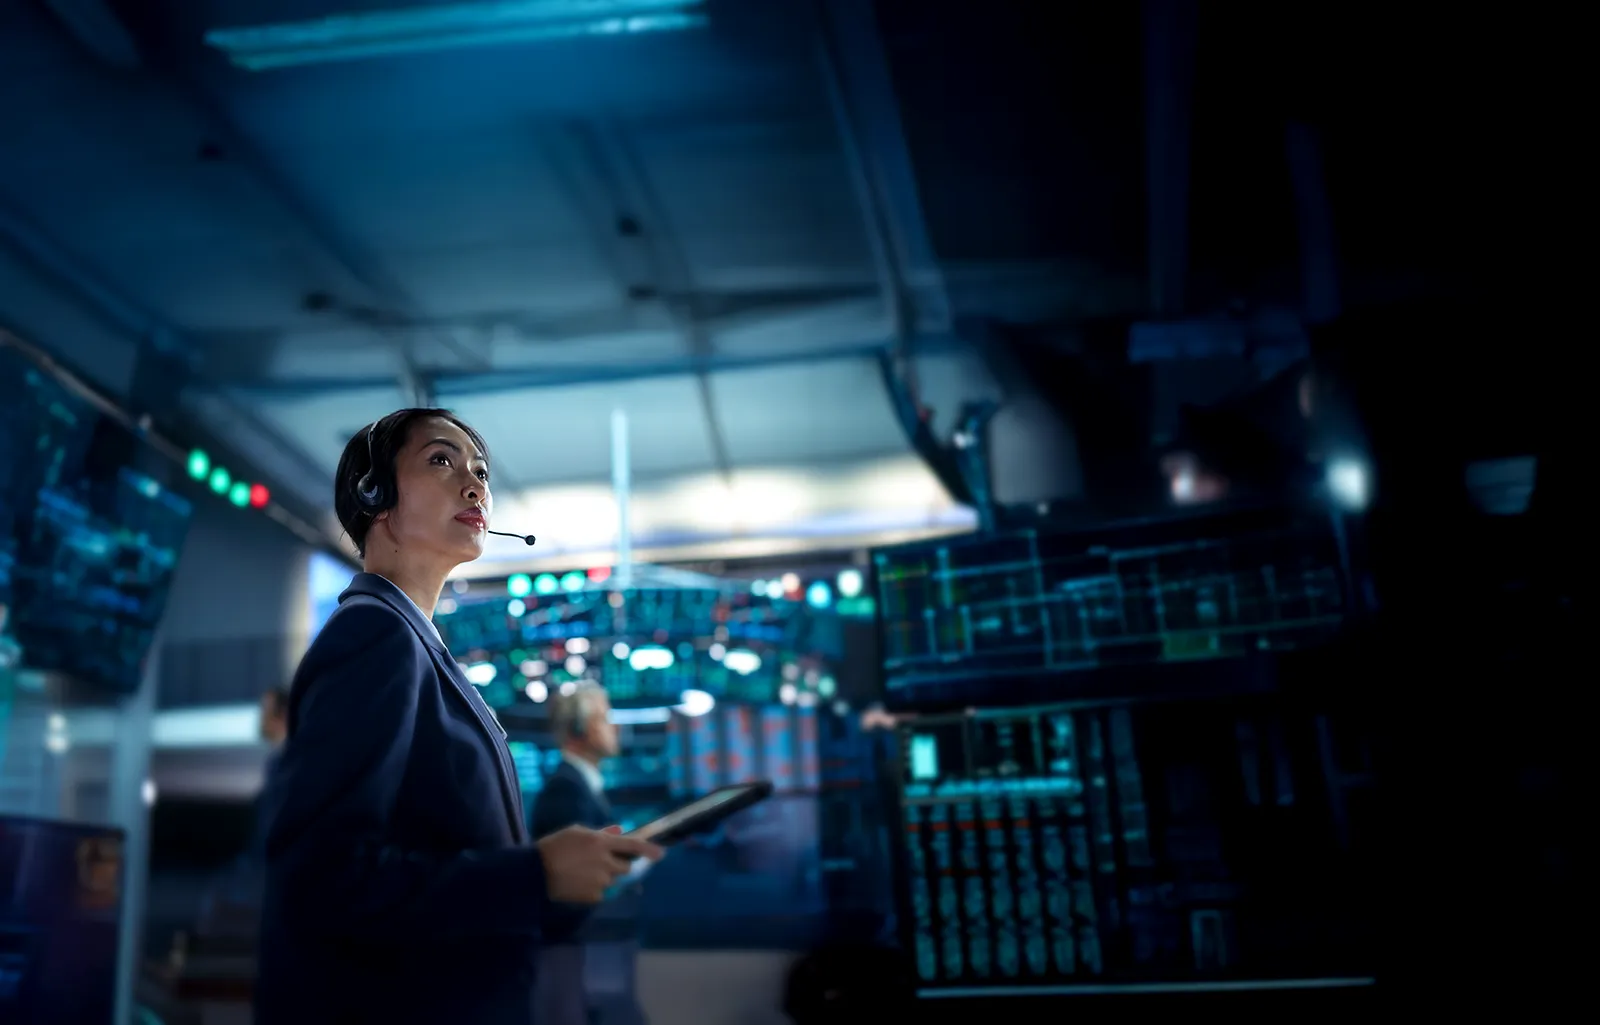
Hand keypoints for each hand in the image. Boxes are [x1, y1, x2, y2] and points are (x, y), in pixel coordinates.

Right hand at [536, 825, 663, 903]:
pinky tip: (578, 883)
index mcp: (601, 843)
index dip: (649, 849)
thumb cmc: (555, 846)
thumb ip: (602, 833)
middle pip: (625, 866)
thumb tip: (619, 831)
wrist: (536, 872)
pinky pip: (602, 892)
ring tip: (582, 872)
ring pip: (613, 880)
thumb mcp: (577, 832)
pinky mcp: (593, 896)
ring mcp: (600, 881)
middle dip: (618, 865)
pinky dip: (594, 888)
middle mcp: (605, 862)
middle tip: (600, 862)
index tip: (662, 853)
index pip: (632, 845)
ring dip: (605, 876)